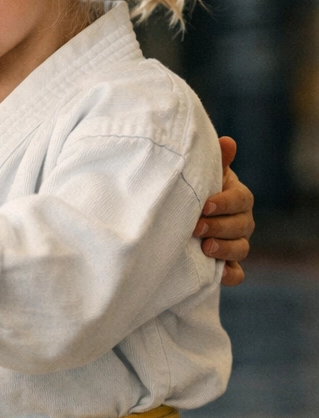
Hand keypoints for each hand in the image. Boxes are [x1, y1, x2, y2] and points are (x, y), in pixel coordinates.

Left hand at [196, 136, 253, 286]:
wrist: (175, 214)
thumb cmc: (191, 189)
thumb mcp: (200, 175)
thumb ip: (215, 162)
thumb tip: (227, 141)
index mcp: (236, 197)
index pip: (241, 199)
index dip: (225, 203)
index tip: (205, 205)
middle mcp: (240, 221)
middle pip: (242, 226)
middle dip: (220, 227)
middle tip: (197, 227)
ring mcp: (235, 243)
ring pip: (241, 249)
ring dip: (224, 249)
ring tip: (204, 247)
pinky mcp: (226, 265)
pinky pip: (237, 274)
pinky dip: (230, 275)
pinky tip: (218, 274)